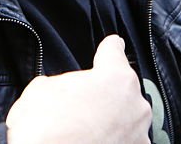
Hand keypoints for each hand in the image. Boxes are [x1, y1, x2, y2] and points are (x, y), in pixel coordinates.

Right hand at [6, 35, 150, 143]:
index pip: (115, 50)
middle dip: (105, 94)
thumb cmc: (44, 128)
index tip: (113, 46)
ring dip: (112, 121)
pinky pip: (125, 141)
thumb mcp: (41, 90)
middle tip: (81, 106)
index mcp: (115, 77)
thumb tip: (63, 92)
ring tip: (85, 131)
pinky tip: (93, 142)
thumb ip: (62, 83)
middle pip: (122, 88)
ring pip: (126, 118)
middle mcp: (136, 105)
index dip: (108, 48)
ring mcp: (139, 135)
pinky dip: (113, 141)